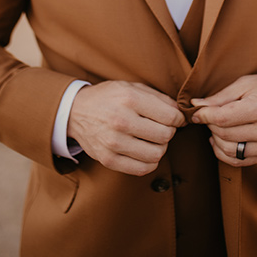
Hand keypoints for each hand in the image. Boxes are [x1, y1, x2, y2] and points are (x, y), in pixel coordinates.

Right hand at [67, 81, 184, 175]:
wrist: (75, 111)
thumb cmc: (108, 97)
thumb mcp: (131, 87)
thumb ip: (158, 98)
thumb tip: (180, 113)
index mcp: (129, 99)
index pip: (170, 116)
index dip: (179, 118)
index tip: (176, 119)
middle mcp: (121, 121)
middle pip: (165, 136)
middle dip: (169, 132)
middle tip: (162, 127)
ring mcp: (114, 142)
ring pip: (156, 154)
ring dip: (160, 148)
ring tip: (152, 139)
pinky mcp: (108, 159)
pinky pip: (142, 169)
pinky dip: (149, 162)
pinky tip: (145, 151)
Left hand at [191, 74, 256, 166]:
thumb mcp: (247, 83)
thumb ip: (221, 96)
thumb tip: (196, 105)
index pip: (222, 118)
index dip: (203, 116)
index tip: (196, 111)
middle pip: (224, 134)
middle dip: (210, 125)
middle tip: (208, 115)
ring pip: (229, 151)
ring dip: (216, 139)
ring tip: (215, 127)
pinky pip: (240, 161)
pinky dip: (225, 153)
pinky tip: (221, 140)